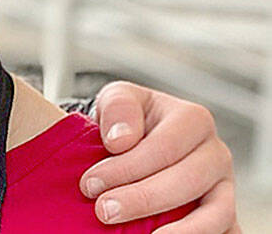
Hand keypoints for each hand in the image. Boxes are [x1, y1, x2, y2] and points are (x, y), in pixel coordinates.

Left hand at [82, 81, 238, 232]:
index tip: (91, 183)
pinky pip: (227, 231)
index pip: (164, 147)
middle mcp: (215, 153)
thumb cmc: (130, 120)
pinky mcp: (226, 214)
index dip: (126, 168)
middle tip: (104, 211)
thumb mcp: (117, 98)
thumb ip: (117, 108)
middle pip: (187, 181)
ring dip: (180, 229)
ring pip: (216, 212)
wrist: (138, 138)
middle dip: (142, 198)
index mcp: (193, 120)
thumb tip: (119, 140)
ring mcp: (224, 186)